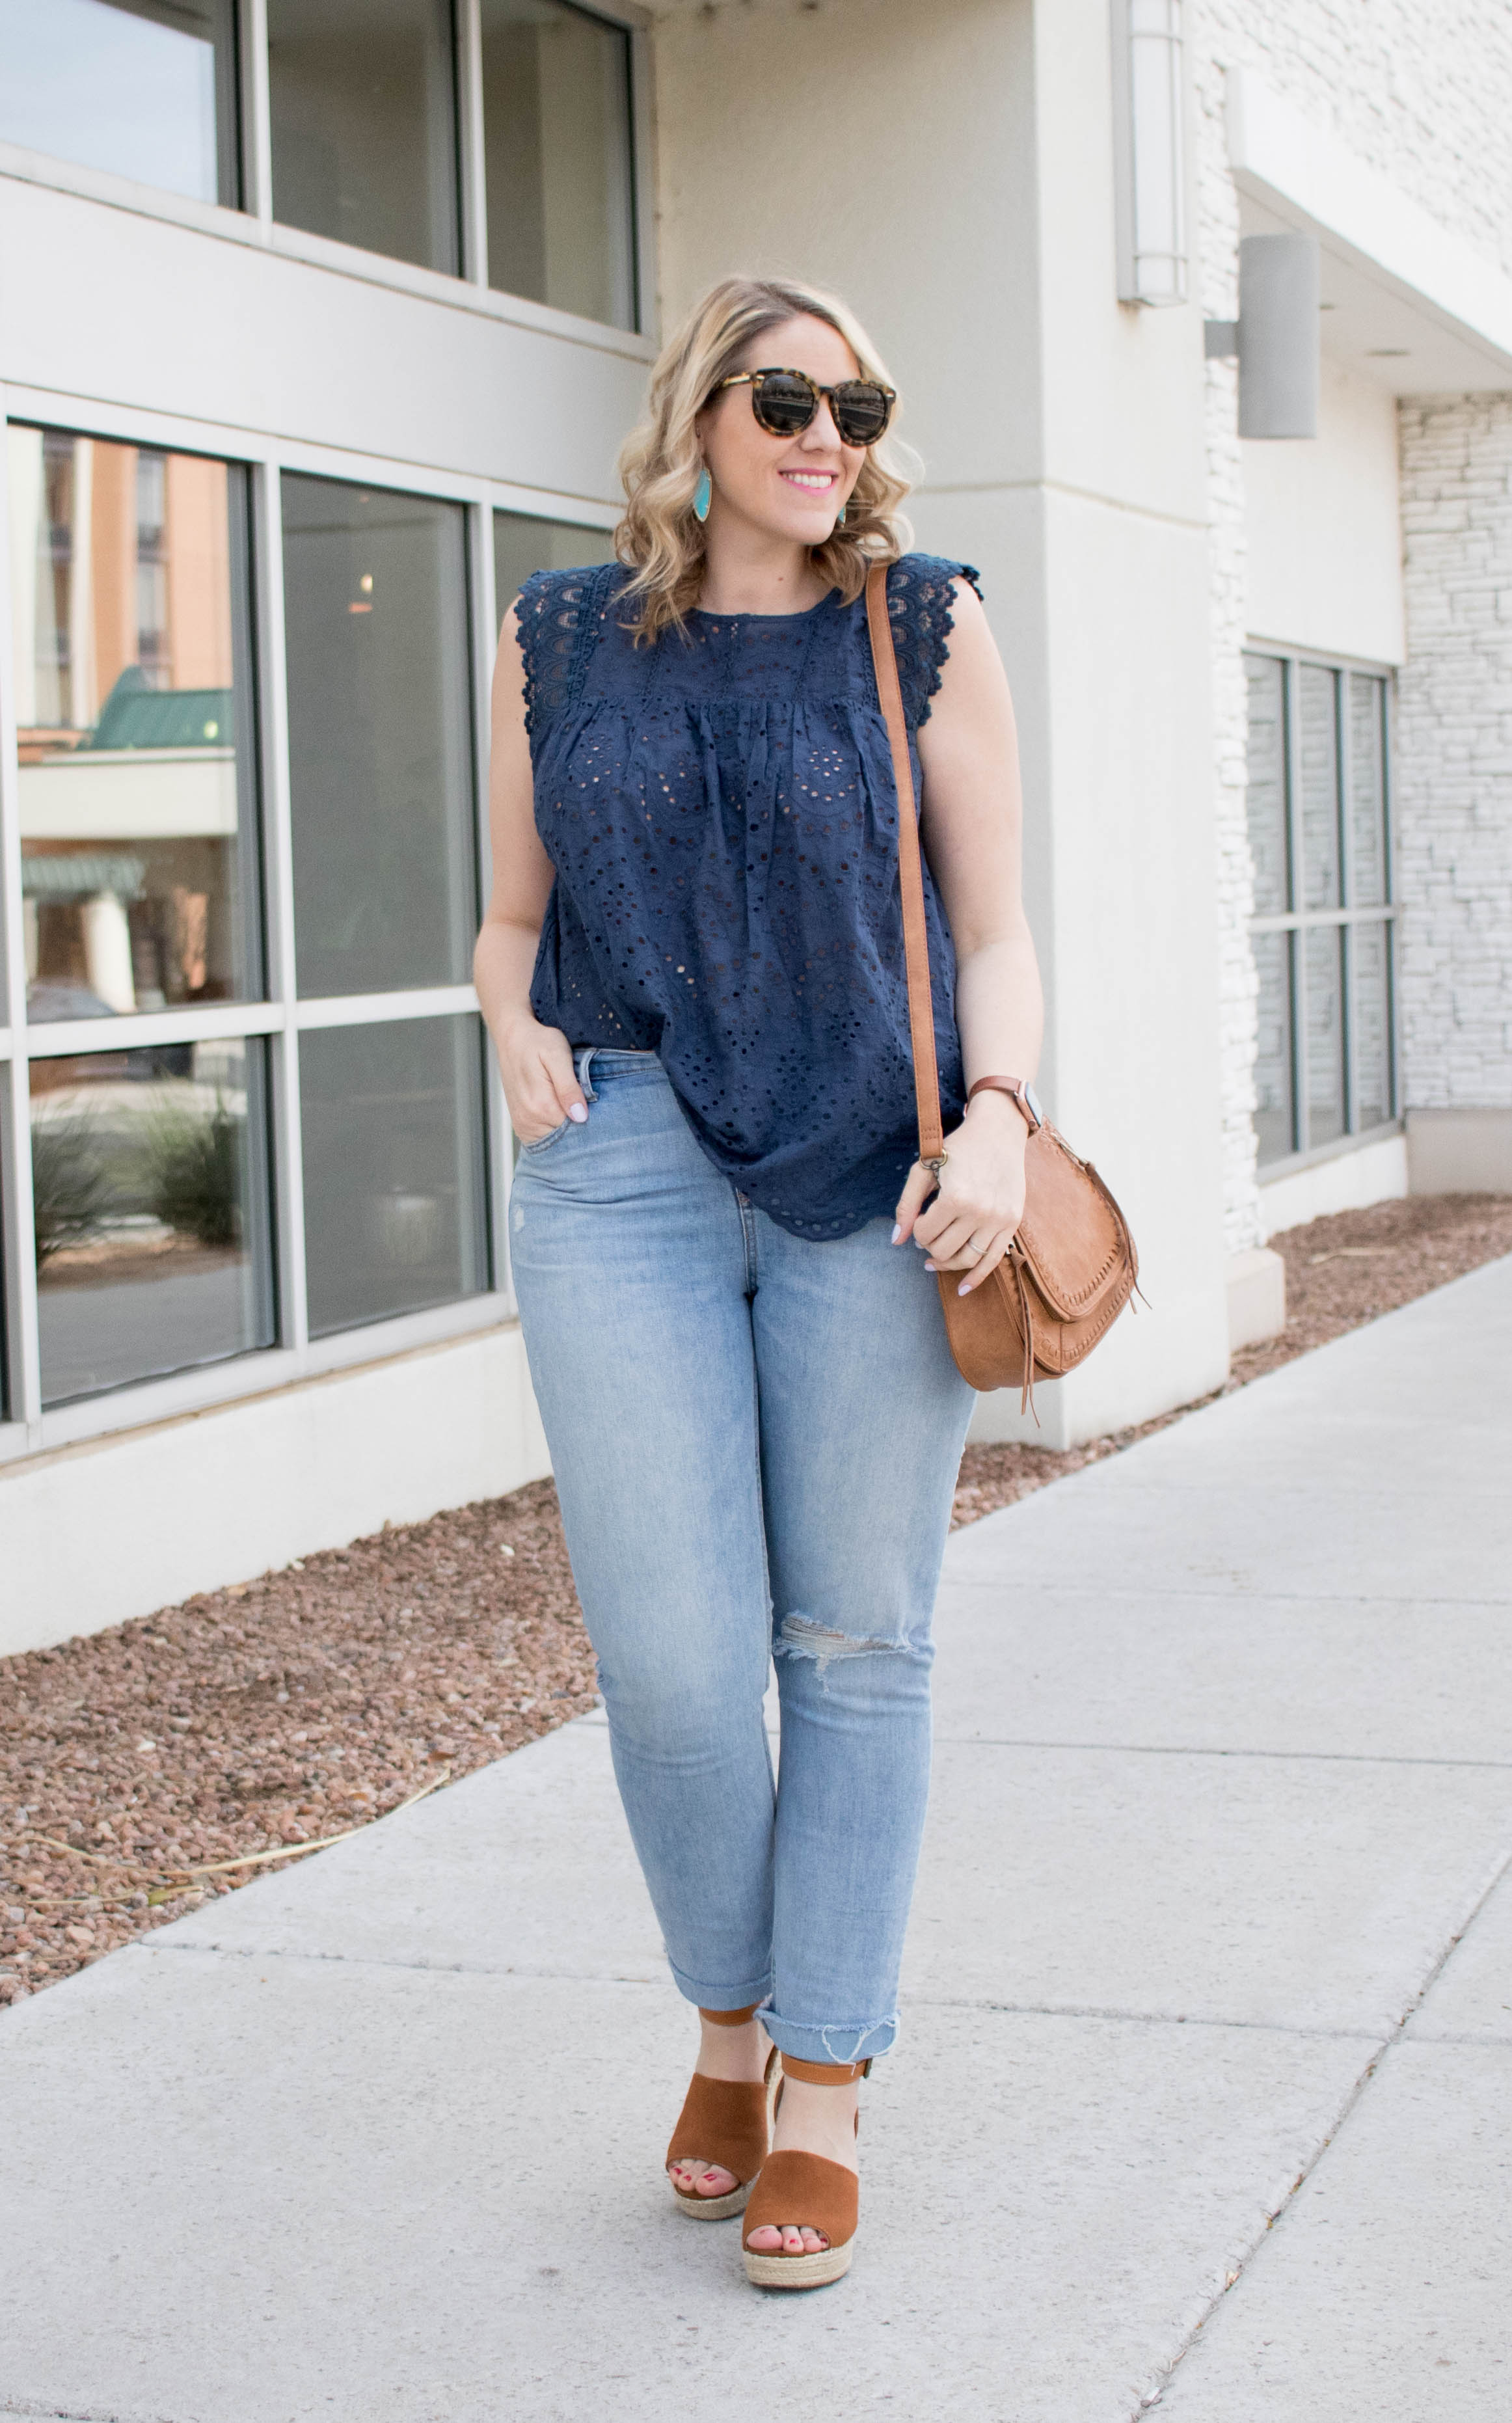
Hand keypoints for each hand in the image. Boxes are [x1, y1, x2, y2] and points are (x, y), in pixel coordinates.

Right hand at [497, 1014, 587, 1143]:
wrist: (513, 1038)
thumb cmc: (538, 1042)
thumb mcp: (558, 1056)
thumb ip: (569, 1088)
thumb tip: (580, 1116)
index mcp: (541, 1105)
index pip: (576, 1130)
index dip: (589, 1120)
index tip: (593, 1105)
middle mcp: (528, 1120)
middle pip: (565, 1138)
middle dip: (578, 1125)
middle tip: (581, 1100)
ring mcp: (522, 1124)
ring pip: (554, 1139)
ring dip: (565, 1127)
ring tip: (568, 1103)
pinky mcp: (520, 1124)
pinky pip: (542, 1138)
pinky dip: (553, 1129)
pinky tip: (559, 1111)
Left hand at [892, 1093, 1028, 1294]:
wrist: (998, 1132)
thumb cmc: (957, 1148)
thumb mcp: (924, 1168)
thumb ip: (907, 1204)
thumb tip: (895, 1241)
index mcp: (956, 1196)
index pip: (925, 1233)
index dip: (916, 1230)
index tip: (919, 1219)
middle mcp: (980, 1211)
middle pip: (945, 1249)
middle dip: (929, 1245)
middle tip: (927, 1235)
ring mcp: (999, 1219)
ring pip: (967, 1259)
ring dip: (947, 1263)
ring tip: (934, 1260)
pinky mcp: (1012, 1222)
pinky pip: (994, 1260)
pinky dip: (977, 1278)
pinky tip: (963, 1289)